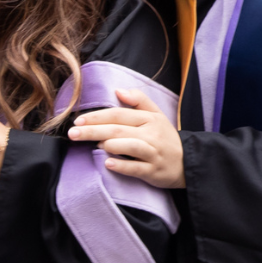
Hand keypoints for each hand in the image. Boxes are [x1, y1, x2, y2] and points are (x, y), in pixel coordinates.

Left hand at [68, 88, 183, 188]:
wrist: (188, 162)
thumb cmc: (165, 138)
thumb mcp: (157, 115)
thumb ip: (139, 100)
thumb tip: (118, 91)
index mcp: (148, 119)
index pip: (118, 115)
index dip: (97, 117)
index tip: (77, 121)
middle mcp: (150, 134)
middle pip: (118, 130)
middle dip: (93, 131)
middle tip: (73, 133)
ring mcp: (153, 153)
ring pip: (128, 146)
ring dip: (109, 145)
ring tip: (95, 146)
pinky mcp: (153, 171)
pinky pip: (136, 168)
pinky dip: (121, 165)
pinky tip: (107, 163)